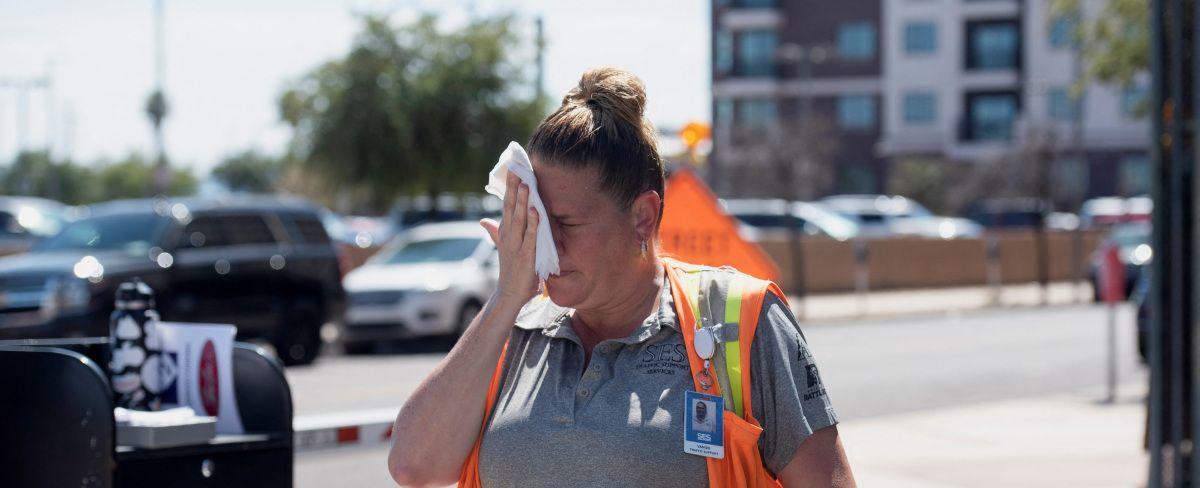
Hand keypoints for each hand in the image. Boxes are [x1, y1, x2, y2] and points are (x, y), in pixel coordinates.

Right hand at [480, 171, 539, 307]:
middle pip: (509, 207)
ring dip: (521, 201)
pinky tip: (534, 210)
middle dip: (513, 188)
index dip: (509, 187)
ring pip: (518, 219)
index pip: (505, 205)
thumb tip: (483, 221)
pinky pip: (530, 236)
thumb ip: (494, 233)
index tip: (513, 169)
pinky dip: (532, 223)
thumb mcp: (502, 248)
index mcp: (504, 233)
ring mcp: (516, 246)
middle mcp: (508, 236)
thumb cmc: (510, 271)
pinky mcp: (526, 256)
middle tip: (516, 168)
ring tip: (525, 184)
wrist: (508, 295)